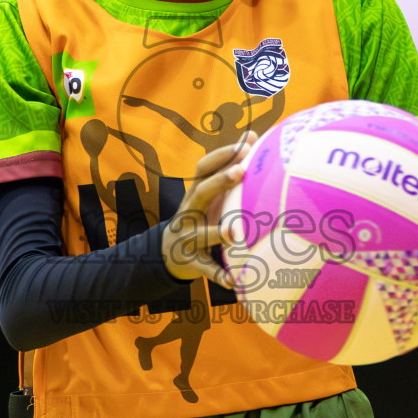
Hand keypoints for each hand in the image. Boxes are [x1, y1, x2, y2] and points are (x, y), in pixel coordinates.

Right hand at [161, 132, 257, 287]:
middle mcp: (188, 211)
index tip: (245, 144)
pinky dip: (219, 275)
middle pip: (201, 192)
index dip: (222, 155)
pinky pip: (205, 268)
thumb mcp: (207, 193)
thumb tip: (251, 134)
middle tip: (242, 171)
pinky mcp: (191, 261)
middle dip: (220, 181)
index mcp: (195, 193)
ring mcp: (188, 237)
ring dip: (217, 232)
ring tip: (235, 232)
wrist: (166, 253)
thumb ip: (226, 167)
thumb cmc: (199, 216)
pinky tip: (235, 282)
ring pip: (201, 234)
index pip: (204, 168)